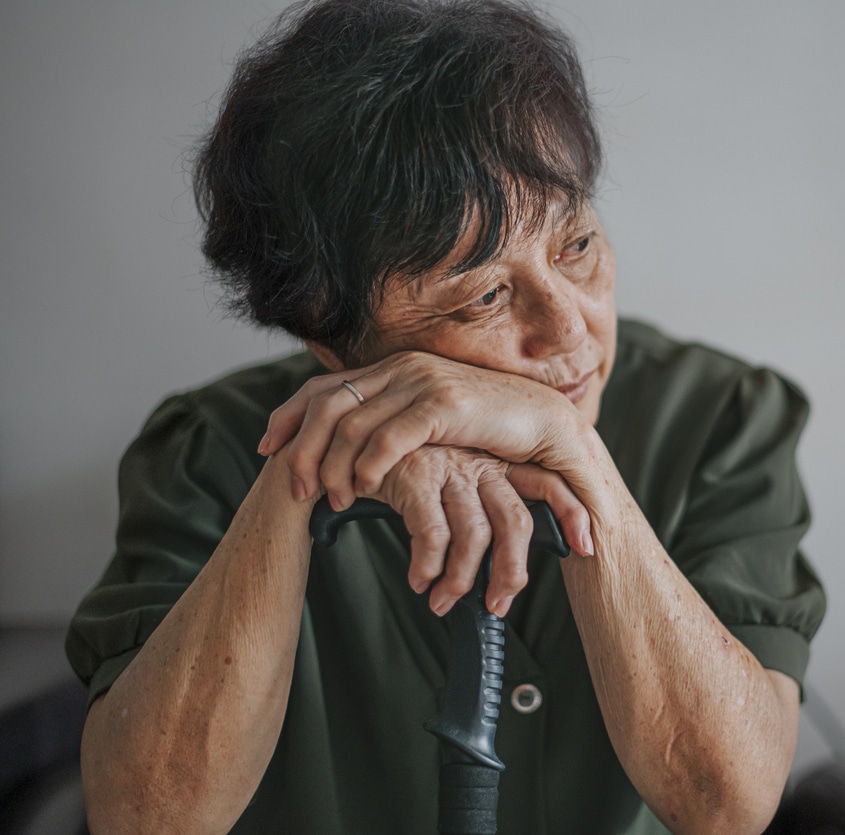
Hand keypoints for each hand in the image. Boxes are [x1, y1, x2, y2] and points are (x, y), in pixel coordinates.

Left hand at [259, 351, 582, 509]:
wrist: (547, 427)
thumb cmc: (491, 432)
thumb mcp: (433, 423)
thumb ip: (396, 423)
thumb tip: (354, 445)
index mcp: (395, 368)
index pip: (324, 387)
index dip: (289, 417)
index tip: (268, 449)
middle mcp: (403, 368)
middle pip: (328, 404)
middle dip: (303, 449)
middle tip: (295, 488)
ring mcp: (423, 382)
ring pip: (353, 424)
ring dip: (335, 467)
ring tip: (334, 500)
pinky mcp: (444, 405)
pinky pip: (389, 437)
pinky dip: (369, 465)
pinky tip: (365, 489)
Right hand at [370, 446, 589, 616]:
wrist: (352, 434)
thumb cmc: (404, 463)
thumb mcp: (450, 476)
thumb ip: (475, 507)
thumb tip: (495, 565)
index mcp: (495, 462)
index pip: (547, 483)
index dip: (571, 513)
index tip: (585, 548)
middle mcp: (479, 462)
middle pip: (516, 522)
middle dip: (511, 572)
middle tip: (498, 604)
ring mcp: (449, 467)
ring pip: (475, 536)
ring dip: (461, 581)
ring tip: (443, 601)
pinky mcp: (416, 475)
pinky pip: (433, 535)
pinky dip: (428, 567)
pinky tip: (419, 580)